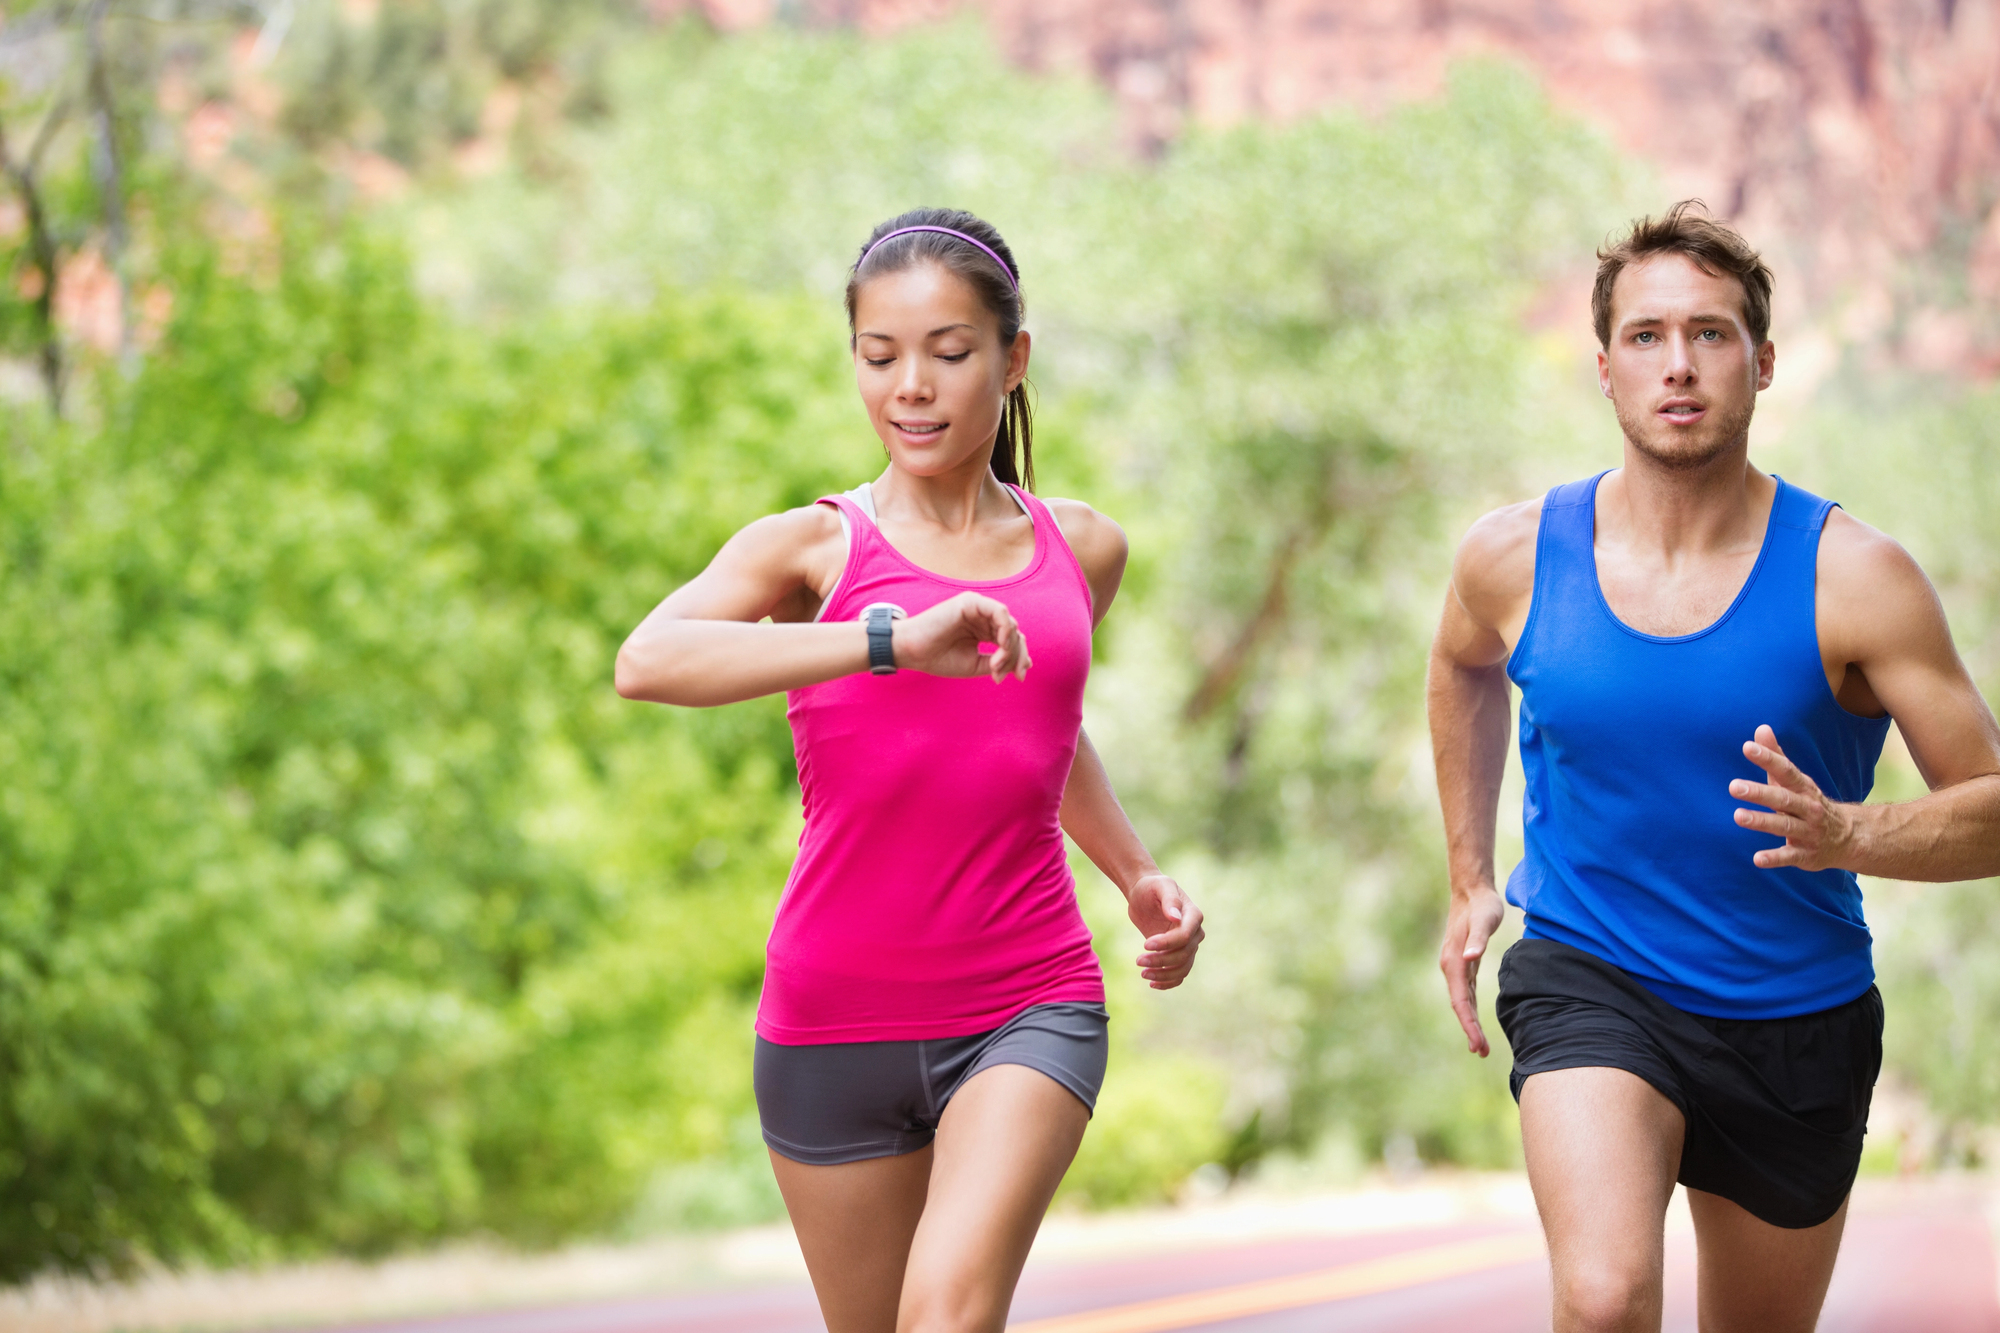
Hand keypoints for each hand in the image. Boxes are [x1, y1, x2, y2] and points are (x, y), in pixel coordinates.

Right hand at [891, 592, 1030, 681]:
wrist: (912, 652)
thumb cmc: (939, 659)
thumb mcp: (976, 665)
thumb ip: (999, 662)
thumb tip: (1026, 664)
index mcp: (983, 631)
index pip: (1011, 640)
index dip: (1019, 658)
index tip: (1018, 677)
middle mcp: (983, 618)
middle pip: (1014, 632)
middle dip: (1018, 654)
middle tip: (1014, 674)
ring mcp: (977, 608)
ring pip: (1010, 623)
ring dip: (1010, 646)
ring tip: (997, 664)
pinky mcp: (971, 602)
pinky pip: (999, 612)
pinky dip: (1005, 630)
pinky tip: (1000, 647)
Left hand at [1128, 873, 1203, 988]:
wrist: (1143, 894)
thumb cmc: (1151, 887)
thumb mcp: (1159, 886)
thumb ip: (1169, 900)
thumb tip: (1176, 917)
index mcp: (1193, 915)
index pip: (1185, 936)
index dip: (1167, 944)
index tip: (1145, 945)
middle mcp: (1195, 932)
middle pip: (1183, 955)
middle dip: (1161, 961)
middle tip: (1138, 961)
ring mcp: (1188, 945)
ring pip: (1183, 968)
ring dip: (1163, 974)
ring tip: (1143, 973)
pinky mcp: (1177, 953)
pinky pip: (1179, 974)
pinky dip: (1168, 982)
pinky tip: (1152, 983)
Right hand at [1440, 885, 1504, 1056]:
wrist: (1472, 891)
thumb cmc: (1482, 906)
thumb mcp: (1484, 920)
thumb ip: (1477, 939)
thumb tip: (1471, 958)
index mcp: (1454, 962)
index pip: (1460, 1001)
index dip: (1468, 1023)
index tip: (1477, 1043)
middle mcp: (1451, 967)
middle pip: (1459, 1005)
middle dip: (1469, 1030)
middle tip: (1482, 1052)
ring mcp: (1456, 966)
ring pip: (1462, 1001)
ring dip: (1469, 1023)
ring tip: (1481, 1046)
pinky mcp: (1464, 964)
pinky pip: (1466, 993)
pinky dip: (1470, 1009)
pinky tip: (1476, 1020)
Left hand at [1731, 724, 1857, 869]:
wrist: (1849, 838)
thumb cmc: (1809, 803)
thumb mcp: (1796, 781)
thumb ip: (1776, 758)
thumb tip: (1761, 728)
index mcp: (1803, 788)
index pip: (1785, 771)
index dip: (1768, 759)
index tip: (1747, 747)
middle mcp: (1808, 809)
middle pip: (1783, 798)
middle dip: (1759, 792)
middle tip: (1733, 786)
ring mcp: (1809, 832)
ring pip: (1785, 826)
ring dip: (1762, 821)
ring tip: (1738, 816)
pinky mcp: (1807, 855)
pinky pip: (1790, 856)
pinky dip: (1775, 858)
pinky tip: (1757, 859)